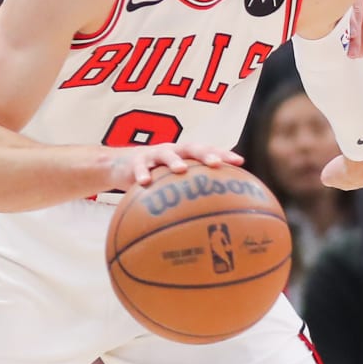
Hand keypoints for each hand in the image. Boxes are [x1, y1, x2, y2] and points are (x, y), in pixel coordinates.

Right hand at [105, 143, 241, 190]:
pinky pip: (139, 167)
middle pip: (191, 148)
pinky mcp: (136, 161)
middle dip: (205, 154)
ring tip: (181, 170)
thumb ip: (192, 191)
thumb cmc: (157, 177)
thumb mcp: (174, 182)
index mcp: (186, 155)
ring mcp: (154, 154)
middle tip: (216, 163)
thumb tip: (218, 214)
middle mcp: (174, 150)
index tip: (240, 162)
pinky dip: (142, 174)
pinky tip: (145, 183)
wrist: (121, 166)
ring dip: (174, 161)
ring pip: (166, 154)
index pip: (208, 151)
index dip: (224, 154)